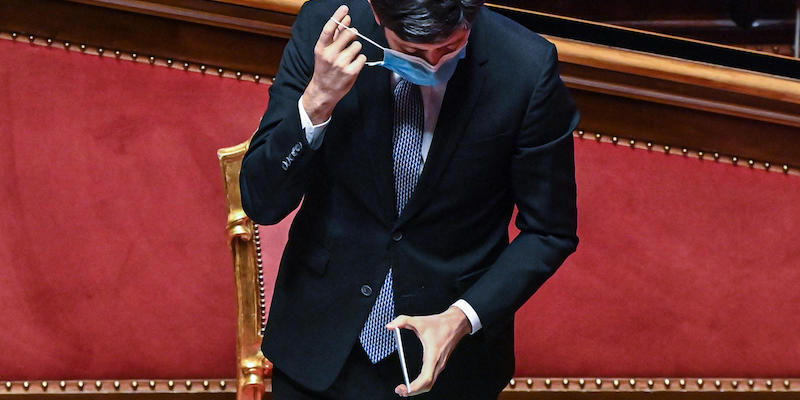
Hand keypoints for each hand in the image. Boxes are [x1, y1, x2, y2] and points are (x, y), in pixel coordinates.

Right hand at [303, 5, 366, 123]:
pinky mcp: (351, 72)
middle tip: (351, 39)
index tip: (345, 8)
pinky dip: (360, 60)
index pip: (330, 28)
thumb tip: (345, 19)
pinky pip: (362, 57)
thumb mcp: (325, 51)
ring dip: (356, 49)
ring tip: (349, 57)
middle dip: (353, 34)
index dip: (338, 17)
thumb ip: (335, 35)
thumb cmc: (325, 69)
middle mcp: (330, 55)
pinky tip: (353, 64)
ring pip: (357, 45)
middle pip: (348, 34)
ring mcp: (341, 64)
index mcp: (321, 48)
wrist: (324, 90)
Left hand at [386, 307, 471, 396]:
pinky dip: (422, 384)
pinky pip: (431, 378)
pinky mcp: (439, 364)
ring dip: (418, 389)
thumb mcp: (419, 320)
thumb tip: (389, 326)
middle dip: (413, 392)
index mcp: (433, 356)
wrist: (456, 323)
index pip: (425, 379)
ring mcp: (439, 365)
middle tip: (399, 390)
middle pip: (427, 386)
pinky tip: (414, 382)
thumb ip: (402, 321)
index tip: (403, 389)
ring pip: (430, 384)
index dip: (414, 388)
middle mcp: (437, 364)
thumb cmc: (440, 323)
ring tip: (404, 389)